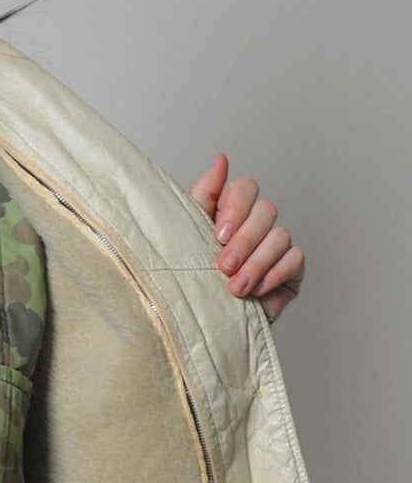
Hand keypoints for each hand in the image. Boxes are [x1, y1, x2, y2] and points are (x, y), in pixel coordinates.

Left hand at [189, 153, 304, 322]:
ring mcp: (276, 245)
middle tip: (223, 266)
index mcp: (231, 211)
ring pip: (280, 235)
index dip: (235, 207)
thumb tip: (220, 160)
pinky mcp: (291, 268)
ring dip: (255, 263)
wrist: (204, 323)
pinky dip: (273, 274)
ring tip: (234, 287)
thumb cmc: (193, 279)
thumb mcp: (189, 234)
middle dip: (243, 241)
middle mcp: (256, 224)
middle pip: (265, 211)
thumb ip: (204, 195)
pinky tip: (255, 291)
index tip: (218, 235)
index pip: (245, 188)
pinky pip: (294, 259)